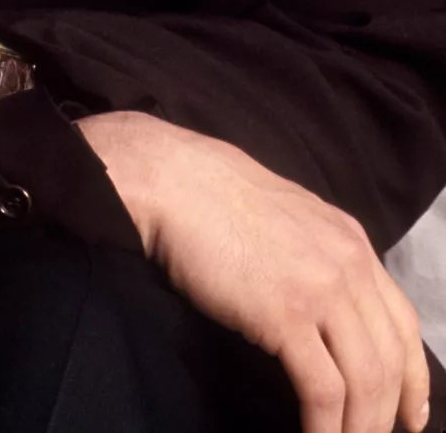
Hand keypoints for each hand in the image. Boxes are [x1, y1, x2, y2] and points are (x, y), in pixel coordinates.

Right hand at [76, 111, 430, 432]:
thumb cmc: (216, 199)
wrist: (176, 182)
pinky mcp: (287, 314)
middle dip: (386, 414)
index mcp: (351, 242)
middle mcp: (349, 265)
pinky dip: (326, 428)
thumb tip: (325, 304)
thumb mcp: (290, 220)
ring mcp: (321, 289)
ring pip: (366, 381)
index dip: (413, 378)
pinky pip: (323, 389)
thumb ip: (318, 255)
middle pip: (390, 359)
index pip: (403, 322)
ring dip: (359, 428)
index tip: (409, 416)